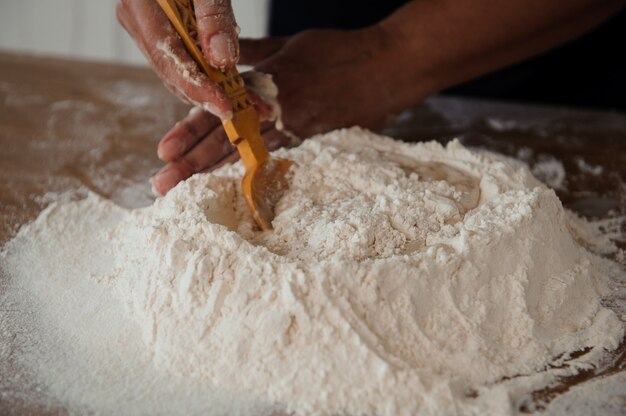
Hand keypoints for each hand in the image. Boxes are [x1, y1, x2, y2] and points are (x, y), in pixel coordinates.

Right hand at [116, 0, 239, 117]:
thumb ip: (214, 15)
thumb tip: (222, 60)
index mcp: (140, 3)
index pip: (169, 57)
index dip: (198, 88)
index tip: (225, 107)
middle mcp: (135, 18)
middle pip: (171, 71)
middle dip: (207, 95)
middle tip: (245, 109)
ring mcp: (143, 25)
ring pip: (174, 69)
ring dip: (208, 89)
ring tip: (243, 100)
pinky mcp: (156, 28)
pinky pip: (178, 58)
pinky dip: (203, 73)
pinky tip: (227, 82)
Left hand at [151, 27, 410, 194]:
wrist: (387, 66)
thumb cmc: (339, 50)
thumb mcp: (291, 44)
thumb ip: (256, 53)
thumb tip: (225, 57)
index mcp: (266, 83)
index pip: (219, 111)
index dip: (190, 131)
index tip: (164, 152)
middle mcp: (276, 110)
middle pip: (226, 140)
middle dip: (191, 164)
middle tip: (161, 185)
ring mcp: (296, 130)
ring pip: (247, 157)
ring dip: (214, 175)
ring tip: (183, 195)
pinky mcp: (315, 143)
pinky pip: (278, 162)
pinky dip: (252, 176)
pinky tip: (232, 192)